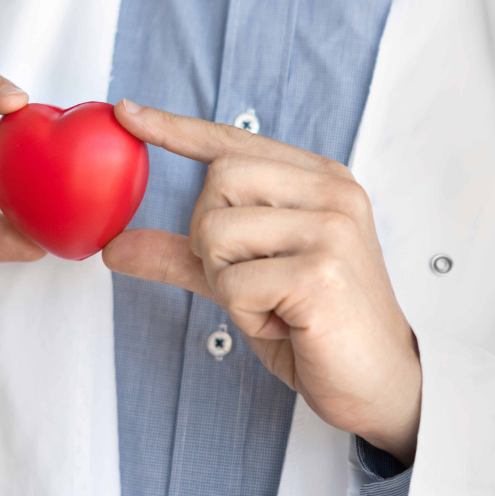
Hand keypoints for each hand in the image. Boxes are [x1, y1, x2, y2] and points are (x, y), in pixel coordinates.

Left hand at [103, 101, 421, 464]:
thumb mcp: (243, 280)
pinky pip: (233, 283)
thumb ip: (185, 255)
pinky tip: (284, 323)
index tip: (127, 112)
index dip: (176, 128)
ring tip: (271, 304)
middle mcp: (332, 193)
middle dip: (209, 240)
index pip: (234, 141)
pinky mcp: (322, 272)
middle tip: (250, 279)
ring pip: (216, 231)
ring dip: (225, 282)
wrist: (379, 384)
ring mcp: (331, 229)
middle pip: (216, 181)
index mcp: (319, 181)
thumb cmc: (317, 326)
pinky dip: (243, 313)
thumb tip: (115, 245)